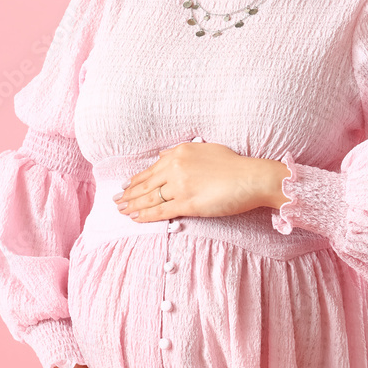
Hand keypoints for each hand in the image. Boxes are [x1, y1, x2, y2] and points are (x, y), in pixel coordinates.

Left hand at [113, 140, 287, 222]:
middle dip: (129, 194)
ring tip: (122, 210)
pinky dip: (146, 215)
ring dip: (133, 205)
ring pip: (150, 198)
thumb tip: (162, 156)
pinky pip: (161, 211)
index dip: (136, 180)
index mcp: (180, 153)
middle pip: (146, 184)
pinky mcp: (188, 204)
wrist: (251, 178)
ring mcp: (180, 186)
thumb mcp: (205, 149)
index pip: (151, 169)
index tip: (125, 186)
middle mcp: (176, 167)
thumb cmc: (234, 165)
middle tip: (116, 201)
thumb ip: (181, 153)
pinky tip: (136, 218)